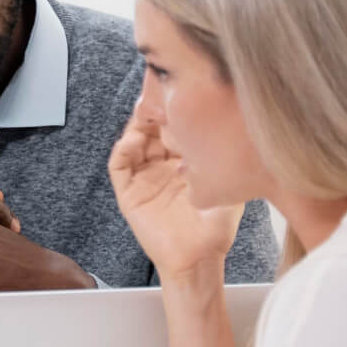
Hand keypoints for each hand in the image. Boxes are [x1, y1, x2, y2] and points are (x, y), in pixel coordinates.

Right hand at [106, 106, 243, 280]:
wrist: (199, 258)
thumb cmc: (216, 226)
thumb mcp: (228, 180)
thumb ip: (224, 154)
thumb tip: (226, 121)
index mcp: (185, 161)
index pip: (175, 126)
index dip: (176, 108)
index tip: (181, 89)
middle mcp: (162, 166)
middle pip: (152, 128)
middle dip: (155, 109)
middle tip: (160, 92)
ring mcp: (144, 178)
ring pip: (133, 142)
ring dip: (137, 124)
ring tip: (146, 110)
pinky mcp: (129, 193)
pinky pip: (119, 166)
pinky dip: (123, 149)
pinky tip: (135, 139)